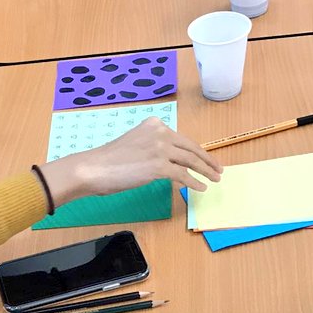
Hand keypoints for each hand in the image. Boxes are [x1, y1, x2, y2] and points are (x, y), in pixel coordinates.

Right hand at [41, 118, 222, 206]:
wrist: (93, 168)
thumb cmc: (108, 161)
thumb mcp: (133, 145)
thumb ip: (150, 148)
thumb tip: (165, 164)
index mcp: (154, 125)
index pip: (181, 139)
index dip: (196, 150)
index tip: (206, 158)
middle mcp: (160, 133)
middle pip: (191, 148)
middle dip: (207, 160)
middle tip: (218, 168)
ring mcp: (160, 149)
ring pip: (190, 161)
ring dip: (205, 171)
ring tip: (215, 178)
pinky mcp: (158, 166)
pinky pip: (183, 175)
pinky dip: (194, 182)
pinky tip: (201, 188)